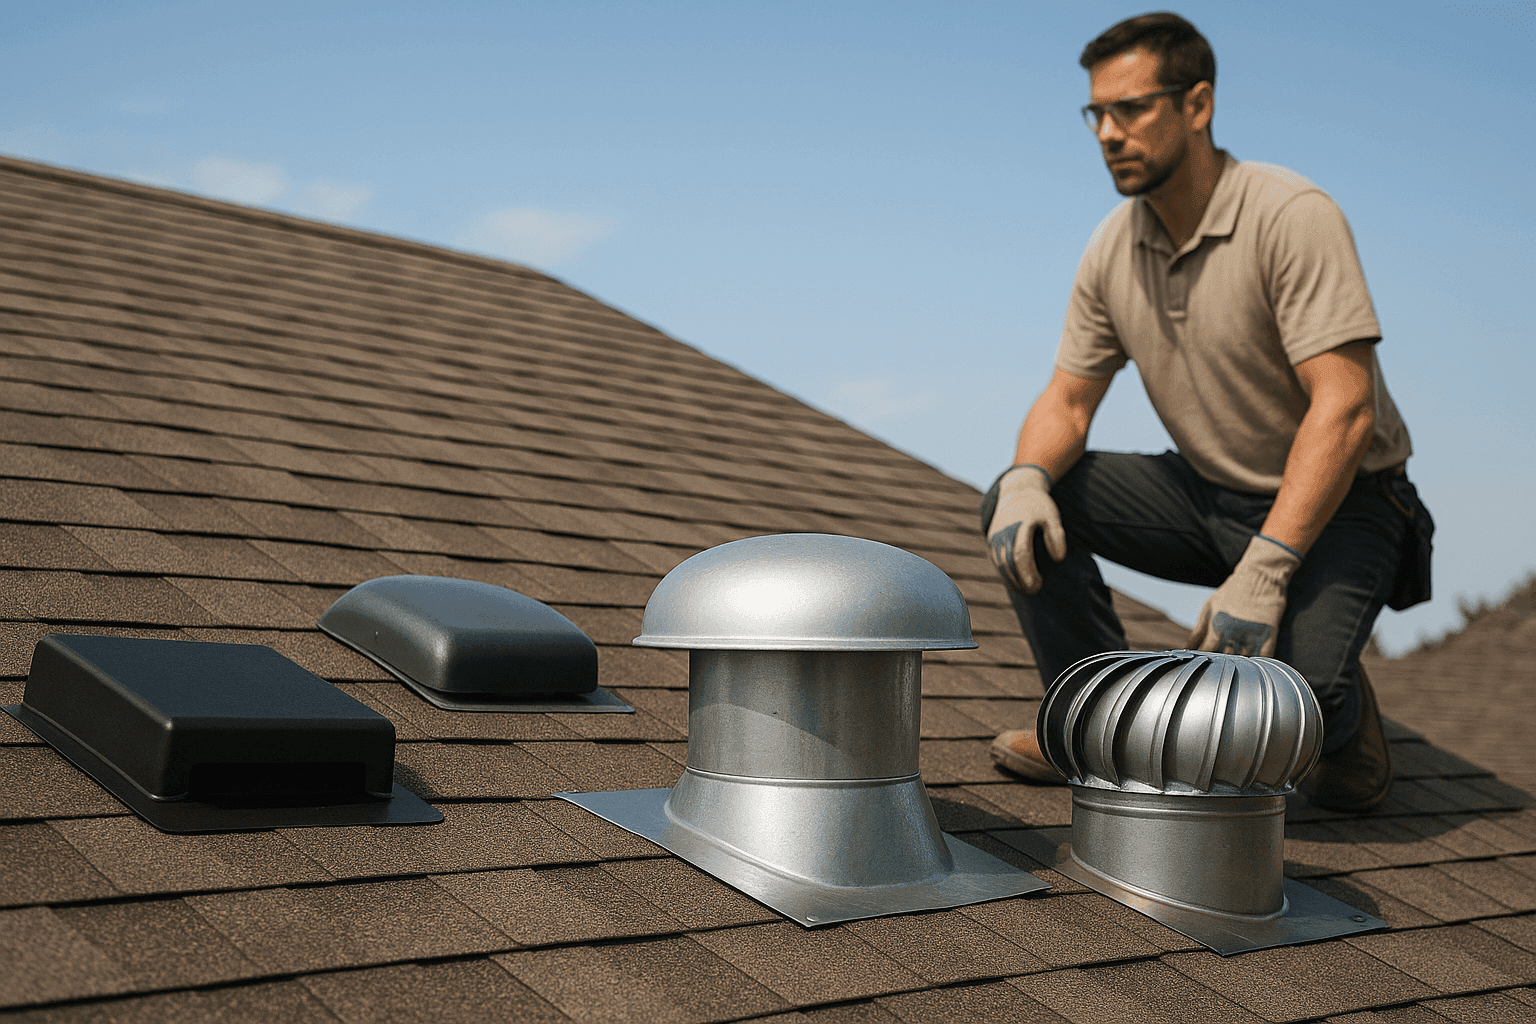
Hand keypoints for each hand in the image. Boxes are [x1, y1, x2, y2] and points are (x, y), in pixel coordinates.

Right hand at [986, 465, 1066, 593]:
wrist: (1016, 491)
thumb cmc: (1038, 506)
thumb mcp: (1052, 516)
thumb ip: (1057, 536)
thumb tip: (1058, 558)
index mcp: (1019, 525)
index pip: (1021, 554)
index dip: (1028, 572)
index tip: (1038, 585)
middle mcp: (1003, 532)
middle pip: (1009, 563)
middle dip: (1020, 580)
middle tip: (1034, 591)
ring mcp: (995, 537)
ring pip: (1000, 564)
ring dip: (1012, 580)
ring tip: (1026, 591)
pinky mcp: (991, 541)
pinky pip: (996, 561)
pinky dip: (1005, 574)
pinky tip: (1016, 584)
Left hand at [1187, 535, 1302, 656]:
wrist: (1261, 574)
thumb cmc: (1232, 590)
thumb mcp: (1209, 606)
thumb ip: (1198, 629)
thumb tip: (1187, 648)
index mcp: (1216, 627)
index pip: (1205, 653)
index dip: (1202, 659)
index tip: (1202, 663)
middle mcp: (1233, 633)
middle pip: (1223, 659)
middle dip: (1219, 664)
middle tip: (1218, 666)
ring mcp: (1252, 635)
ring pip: (1243, 661)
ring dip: (1238, 665)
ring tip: (1234, 667)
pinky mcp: (1270, 634)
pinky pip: (1264, 657)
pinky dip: (1258, 663)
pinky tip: (1253, 666)